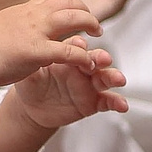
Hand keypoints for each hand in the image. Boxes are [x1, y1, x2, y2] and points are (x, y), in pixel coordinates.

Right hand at [0, 0, 105, 89]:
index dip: (69, 5)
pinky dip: (83, 56)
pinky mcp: (39, 52)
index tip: (77, 12)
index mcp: (23, 11)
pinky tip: (89, 62)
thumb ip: (14, 26)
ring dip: (90, 24)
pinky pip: (69, 51)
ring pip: (74, 19)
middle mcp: (32, 16)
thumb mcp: (0, 28)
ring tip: (98, 34)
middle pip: (68, 3)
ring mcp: (37, 32)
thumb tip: (17, 28)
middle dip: (86, 11)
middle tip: (94, 24)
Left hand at [8, 38, 128, 129]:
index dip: (79, 45)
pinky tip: (122, 105)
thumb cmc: (31, 84)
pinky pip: (107, 101)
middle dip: (100, 57)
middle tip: (103, 58)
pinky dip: (116, 102)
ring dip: (113, 76)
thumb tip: (35, 51)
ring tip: (118, 79)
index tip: (79, 44)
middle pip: (95, 58)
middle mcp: (80, 67)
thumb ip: (35, 62)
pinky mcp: (92, 101)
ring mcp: (88, 84)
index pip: (76, 46)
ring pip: (104, 77)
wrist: (30, 107)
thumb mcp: (29, 73)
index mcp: (66, 55)